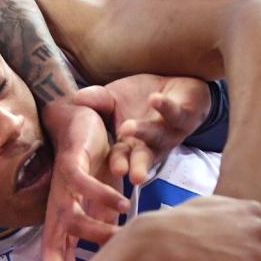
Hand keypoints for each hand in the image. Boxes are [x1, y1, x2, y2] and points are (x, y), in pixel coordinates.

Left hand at [39, 99, 129, 260]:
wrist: (79, 120)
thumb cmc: (91, 165)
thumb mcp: (100, 202)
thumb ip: (104, 226)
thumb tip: (115, 252)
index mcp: (63, 217)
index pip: (54, 254)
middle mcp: (57, 205)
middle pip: (52, 244)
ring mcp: (61, 185)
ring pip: (70, 218)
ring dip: (96, 230)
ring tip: (121, 235)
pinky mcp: (71, 161)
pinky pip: (83, 184)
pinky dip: (101, 195)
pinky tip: (123, 203)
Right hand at [74, 75, 211, 184]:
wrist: (175, 83)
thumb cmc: (139, 98)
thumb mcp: (111, 98)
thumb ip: (96, 100)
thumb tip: (75, 99)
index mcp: (130, 145)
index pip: (121, 158)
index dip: (118, 164)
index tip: (114, 171)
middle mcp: (150, 144)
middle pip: (143, 158)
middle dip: (138, 167)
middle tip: (134, 177)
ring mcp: (169, 131)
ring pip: (157, 136)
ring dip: (143, 132)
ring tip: (128, 127)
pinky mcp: (186, 116)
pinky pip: (175, 113)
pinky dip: (164, 106)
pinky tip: (154, 100)